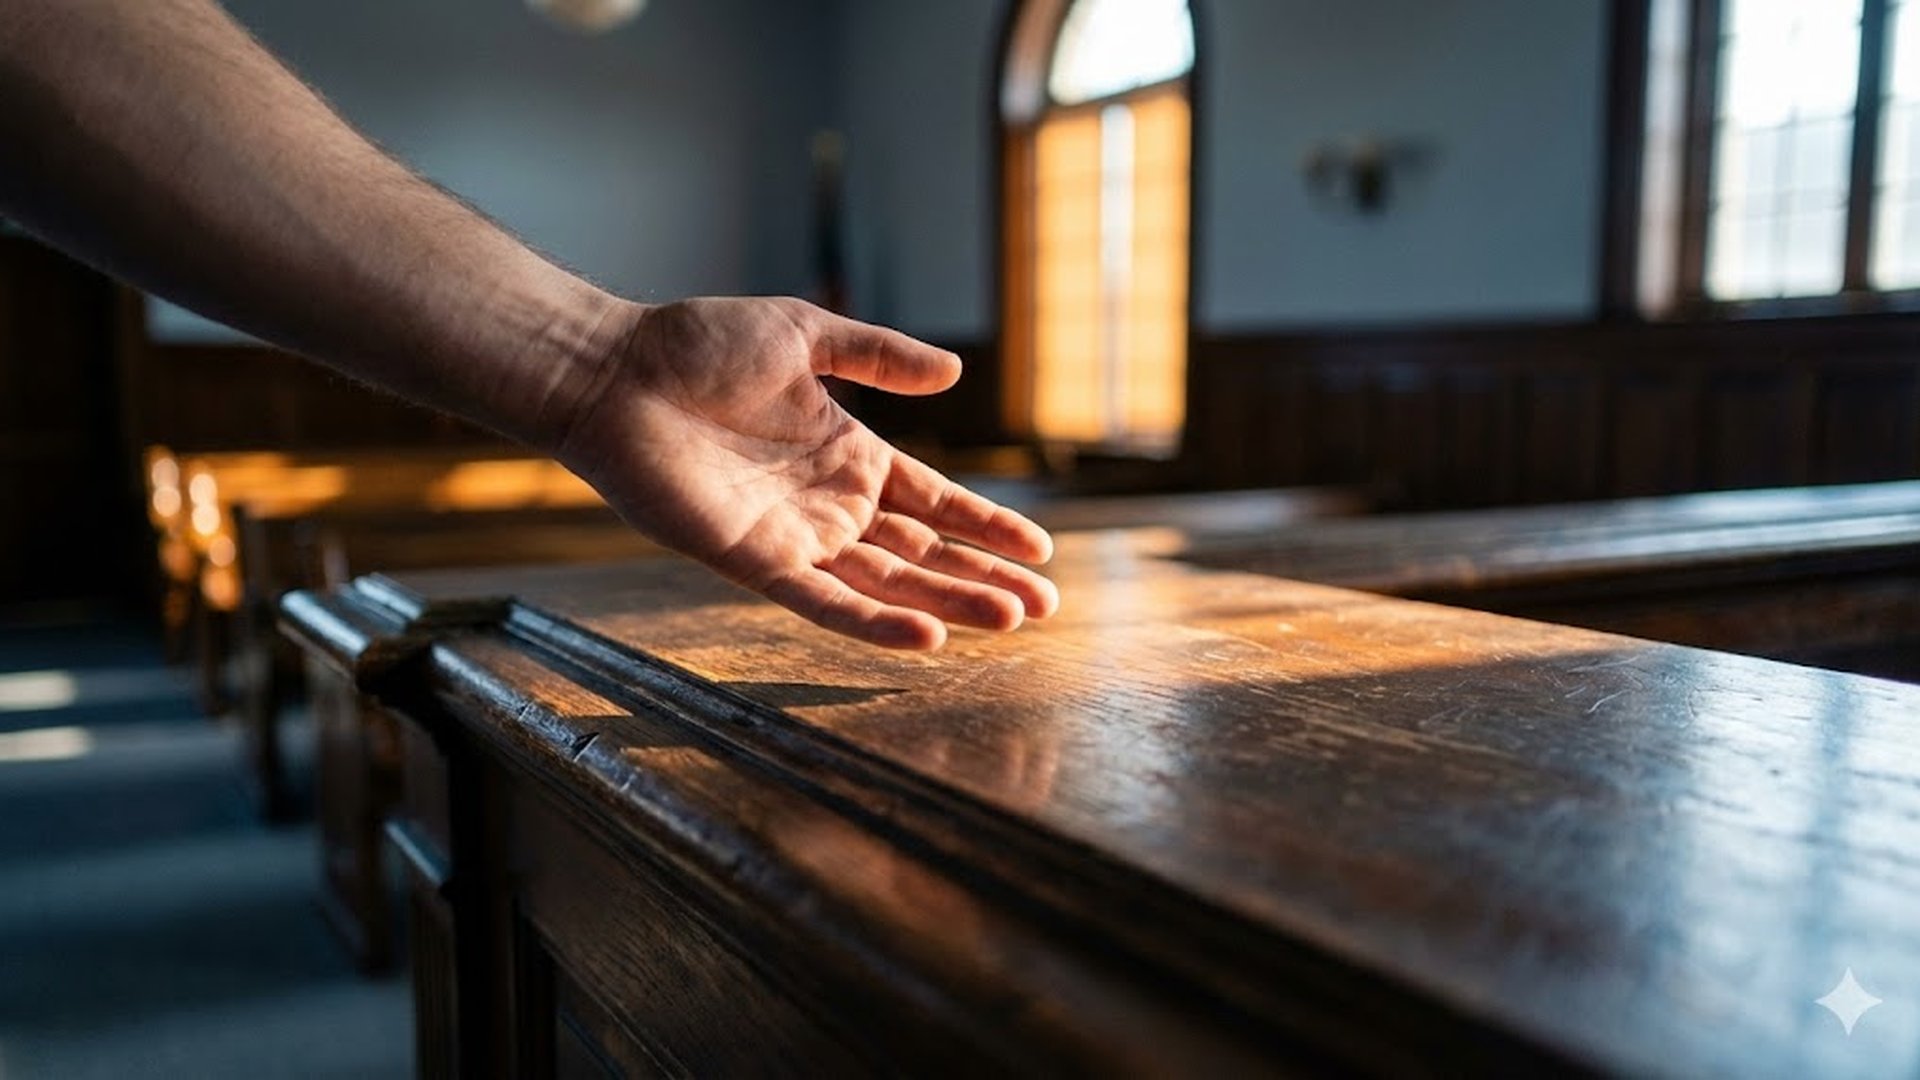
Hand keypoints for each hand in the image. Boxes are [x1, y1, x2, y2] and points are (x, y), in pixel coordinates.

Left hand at [555, 297, 1057, 649]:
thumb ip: (879, 358)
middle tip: (1045, 605)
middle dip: (984, 579)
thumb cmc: (696, 345)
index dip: (986, 527)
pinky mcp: (754, 560)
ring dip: (947, 604)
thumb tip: (956, 372)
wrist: (616, 372)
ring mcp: (795, 537)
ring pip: (887, 584)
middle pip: (923, 554)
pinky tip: (927, 638)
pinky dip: (873, 622)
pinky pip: (823, 600)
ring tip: (1009, 620)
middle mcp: (829, 505)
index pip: (934, 502)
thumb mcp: (806, 336)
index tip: (1042, 552)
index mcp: (848, 454)